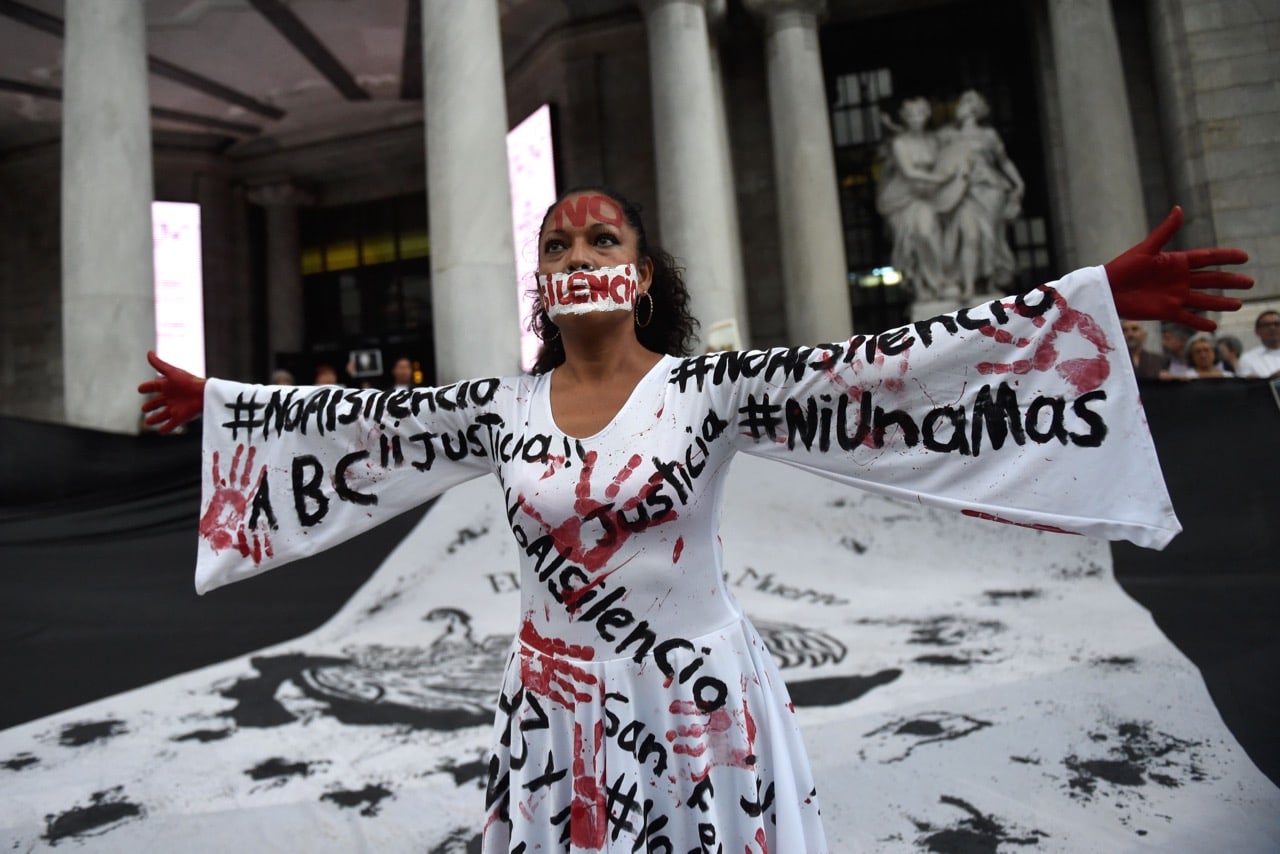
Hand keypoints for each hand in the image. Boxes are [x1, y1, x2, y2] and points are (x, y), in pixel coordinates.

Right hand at [138, 351, 205, 432]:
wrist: (204, 394)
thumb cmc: (189, 382)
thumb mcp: (172, 372)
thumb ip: (159, 364)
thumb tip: (148, 352)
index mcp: (169, 385)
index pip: (155, 386)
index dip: (147, 387)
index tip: (139, 389)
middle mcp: (171, 397)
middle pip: (158, 402)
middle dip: (150, 405)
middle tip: (143, 409)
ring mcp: (175, 408)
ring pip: (162, 415)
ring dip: (155, 419)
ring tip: (148, 423)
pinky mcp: (180, 417)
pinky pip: (171, 424)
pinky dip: (165, 428)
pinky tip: (160, 431)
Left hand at [1104, 206, 1251, 331]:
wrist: (1107, 290)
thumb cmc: (1123, 267)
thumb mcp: (1146, 248)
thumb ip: (1165, 232)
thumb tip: (1179, 208)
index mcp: (1176, 262)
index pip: (1207, 258)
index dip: (1226, 257)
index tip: (1244, 257)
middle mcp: (1179, 279)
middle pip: (1211, 280)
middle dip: (1230, 281)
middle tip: (1251, 283)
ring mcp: (1174, 296)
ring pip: (1204, 300)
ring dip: (1221, 303)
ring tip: (1239, 304)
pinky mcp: (1166, 312)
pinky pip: (1187, 318)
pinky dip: (1200, 323)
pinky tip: (1213, 326)